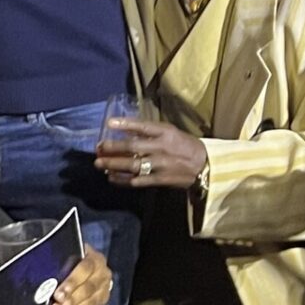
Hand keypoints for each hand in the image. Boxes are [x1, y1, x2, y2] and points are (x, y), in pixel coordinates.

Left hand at [46, 245, 112, 304]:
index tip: (58, 293)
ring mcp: (104, 285)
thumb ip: (59, 261)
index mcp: (93, 256)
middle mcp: (102, 270)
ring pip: (90, 298)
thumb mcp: (68, 255)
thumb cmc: (72, 259)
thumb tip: (42, 271)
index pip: (85, 268)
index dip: (72, 281)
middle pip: (88, 286)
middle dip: (71, 297)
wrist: (86, 264)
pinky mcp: (103, 297)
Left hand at [92, 117, 206, 191]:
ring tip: (99, 164)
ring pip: (132, 165)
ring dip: (113, 165)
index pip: (143, 126)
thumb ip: (150, 133)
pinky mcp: (160, 179)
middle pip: (133, 147)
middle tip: (98, 148)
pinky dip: (123, 180)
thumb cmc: (184, 146)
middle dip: (113, 148)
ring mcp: (160, 165)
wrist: (205, 166)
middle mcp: (162, 148)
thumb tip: (125, 132)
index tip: (108, 123)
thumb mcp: (170, 133)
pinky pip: (138, 180)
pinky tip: (112, 178)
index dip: (125, 124)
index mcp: (165, 133)